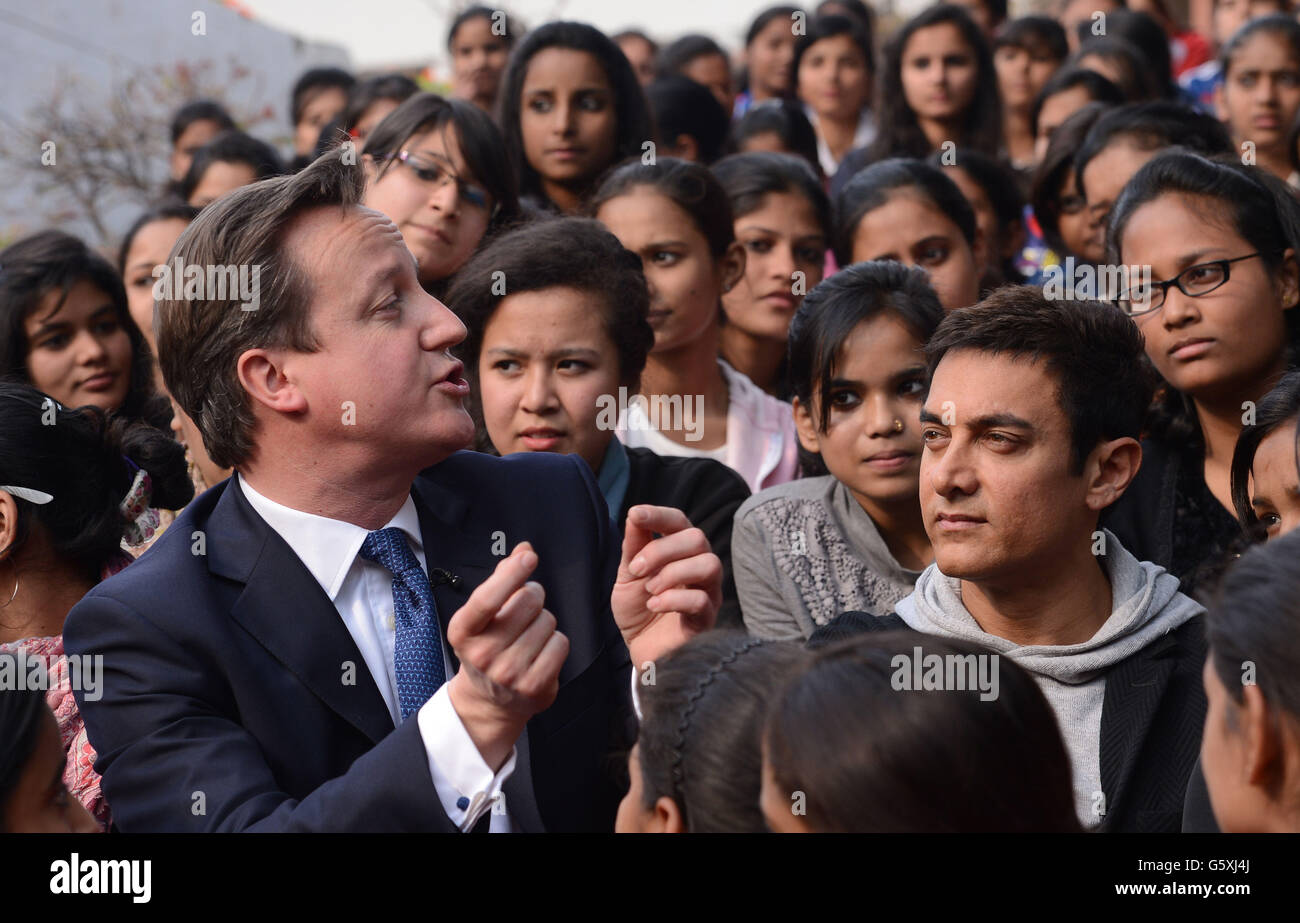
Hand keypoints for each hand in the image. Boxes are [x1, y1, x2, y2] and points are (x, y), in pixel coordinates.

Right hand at [446, 542, 568, 770]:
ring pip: (548, 621)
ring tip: (529, 636)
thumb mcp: (484, 615)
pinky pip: (561, 643)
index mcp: (463, 631)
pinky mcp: (534, 686)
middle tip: (525, 610)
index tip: (528, 557)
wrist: (490, 700)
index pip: (487, 597)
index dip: (511, 573)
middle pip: (528, 602)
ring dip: (544, 622)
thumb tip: (524, 549)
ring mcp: (508, 673)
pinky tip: (541, 651)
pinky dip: (556, 642)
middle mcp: (482, 654)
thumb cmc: (488, 645)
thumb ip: (503, 578)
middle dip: (532, 597)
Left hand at [612, 505, 720, 670]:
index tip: (635, 515)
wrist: (639, 649)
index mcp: (681, 552)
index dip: (660, 515)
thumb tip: (634, 514)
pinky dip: (672, 599)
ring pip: (708, 564)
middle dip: (662, 549)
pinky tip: (655, 606)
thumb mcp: (628, 575)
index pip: (680, 522)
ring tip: (650, 590)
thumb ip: (633, 546)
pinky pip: (701, 600)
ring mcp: (708, 593)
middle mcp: (701, 568)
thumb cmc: (638, 610)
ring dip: (672, 573)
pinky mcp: (707, 620)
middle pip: (697, 538)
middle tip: (637, 569)